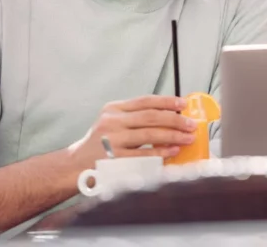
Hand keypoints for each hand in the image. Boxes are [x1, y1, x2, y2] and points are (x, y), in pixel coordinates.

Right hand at [69, 95, 197, 167]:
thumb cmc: (101, 144)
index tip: (184, 104)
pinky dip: (161, 152)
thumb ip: (135, 117)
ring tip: (188, 138)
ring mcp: (112, 140)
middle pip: (151, 116)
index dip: (167, 101)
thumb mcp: (112, 122)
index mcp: (113, 109)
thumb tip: (171, 115)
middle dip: (175, 120)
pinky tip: (173, 151)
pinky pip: (143, 154)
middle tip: (191, 124)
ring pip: (150, 134)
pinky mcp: (114, 158)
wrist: (75, 165)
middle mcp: (112, 121)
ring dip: (173, 136)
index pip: (145, 101)